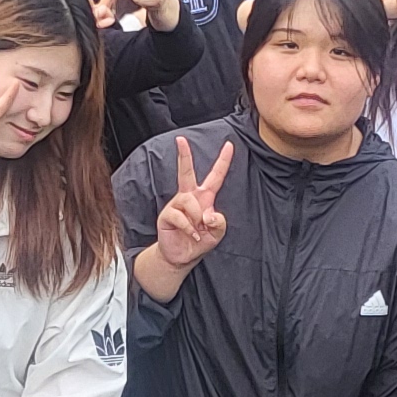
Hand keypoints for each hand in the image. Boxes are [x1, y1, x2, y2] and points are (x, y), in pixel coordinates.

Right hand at [153, 135, 237, 272]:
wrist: (182, 256)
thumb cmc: (200, 241)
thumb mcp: (217, 234)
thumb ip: (220, 223)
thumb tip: (208, 215)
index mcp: (204, 197)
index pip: (215, 176)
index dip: (223, 162)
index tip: (229, 145)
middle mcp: (189, 197)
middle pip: (186, 172)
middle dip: (184, 155)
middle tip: (181, 140)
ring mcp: (176, 205)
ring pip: (189, 201)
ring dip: (196, 218)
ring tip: (197, 230)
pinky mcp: (167, 215)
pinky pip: (179, 216)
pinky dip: (189, 228)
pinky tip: (192, 235)